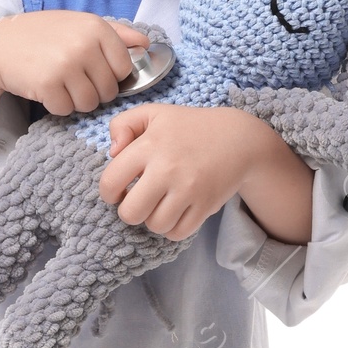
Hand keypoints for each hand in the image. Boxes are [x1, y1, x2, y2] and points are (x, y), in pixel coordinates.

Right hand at [0, 11, 140, 116]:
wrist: (0, 45)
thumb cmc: (44, 34)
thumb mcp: (80, 23)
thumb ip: (116, 33)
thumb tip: (147, 44)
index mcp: (96, 27)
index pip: (124, 67)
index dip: (112, 75)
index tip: (95, 70)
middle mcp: (83, 45)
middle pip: (109, 90)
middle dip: (94, 91)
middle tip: (74, 78)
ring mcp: (66, 66)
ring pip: (90, 104)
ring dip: (77, 101)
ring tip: (61, 84)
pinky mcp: (48, 85)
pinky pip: (67, 110)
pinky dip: (58, 105)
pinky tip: (47, 89)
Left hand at [97, 104, 272, 240]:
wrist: (238, 139)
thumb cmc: (189, 127)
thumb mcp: (154, 113)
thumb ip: (123, 125)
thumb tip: (112, 153)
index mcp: (149, 146)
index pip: (111, 182)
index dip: (109, 192)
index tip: (118, 190)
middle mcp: (167, 169)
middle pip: (130, 213)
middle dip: (130, 211)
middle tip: (139, 200)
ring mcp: (188, 190)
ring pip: (155, 226)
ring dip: (153, 219)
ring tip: (160, 204)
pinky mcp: (205, 206)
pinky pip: (177, 233)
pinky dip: (173, 228)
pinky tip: (176, 212)